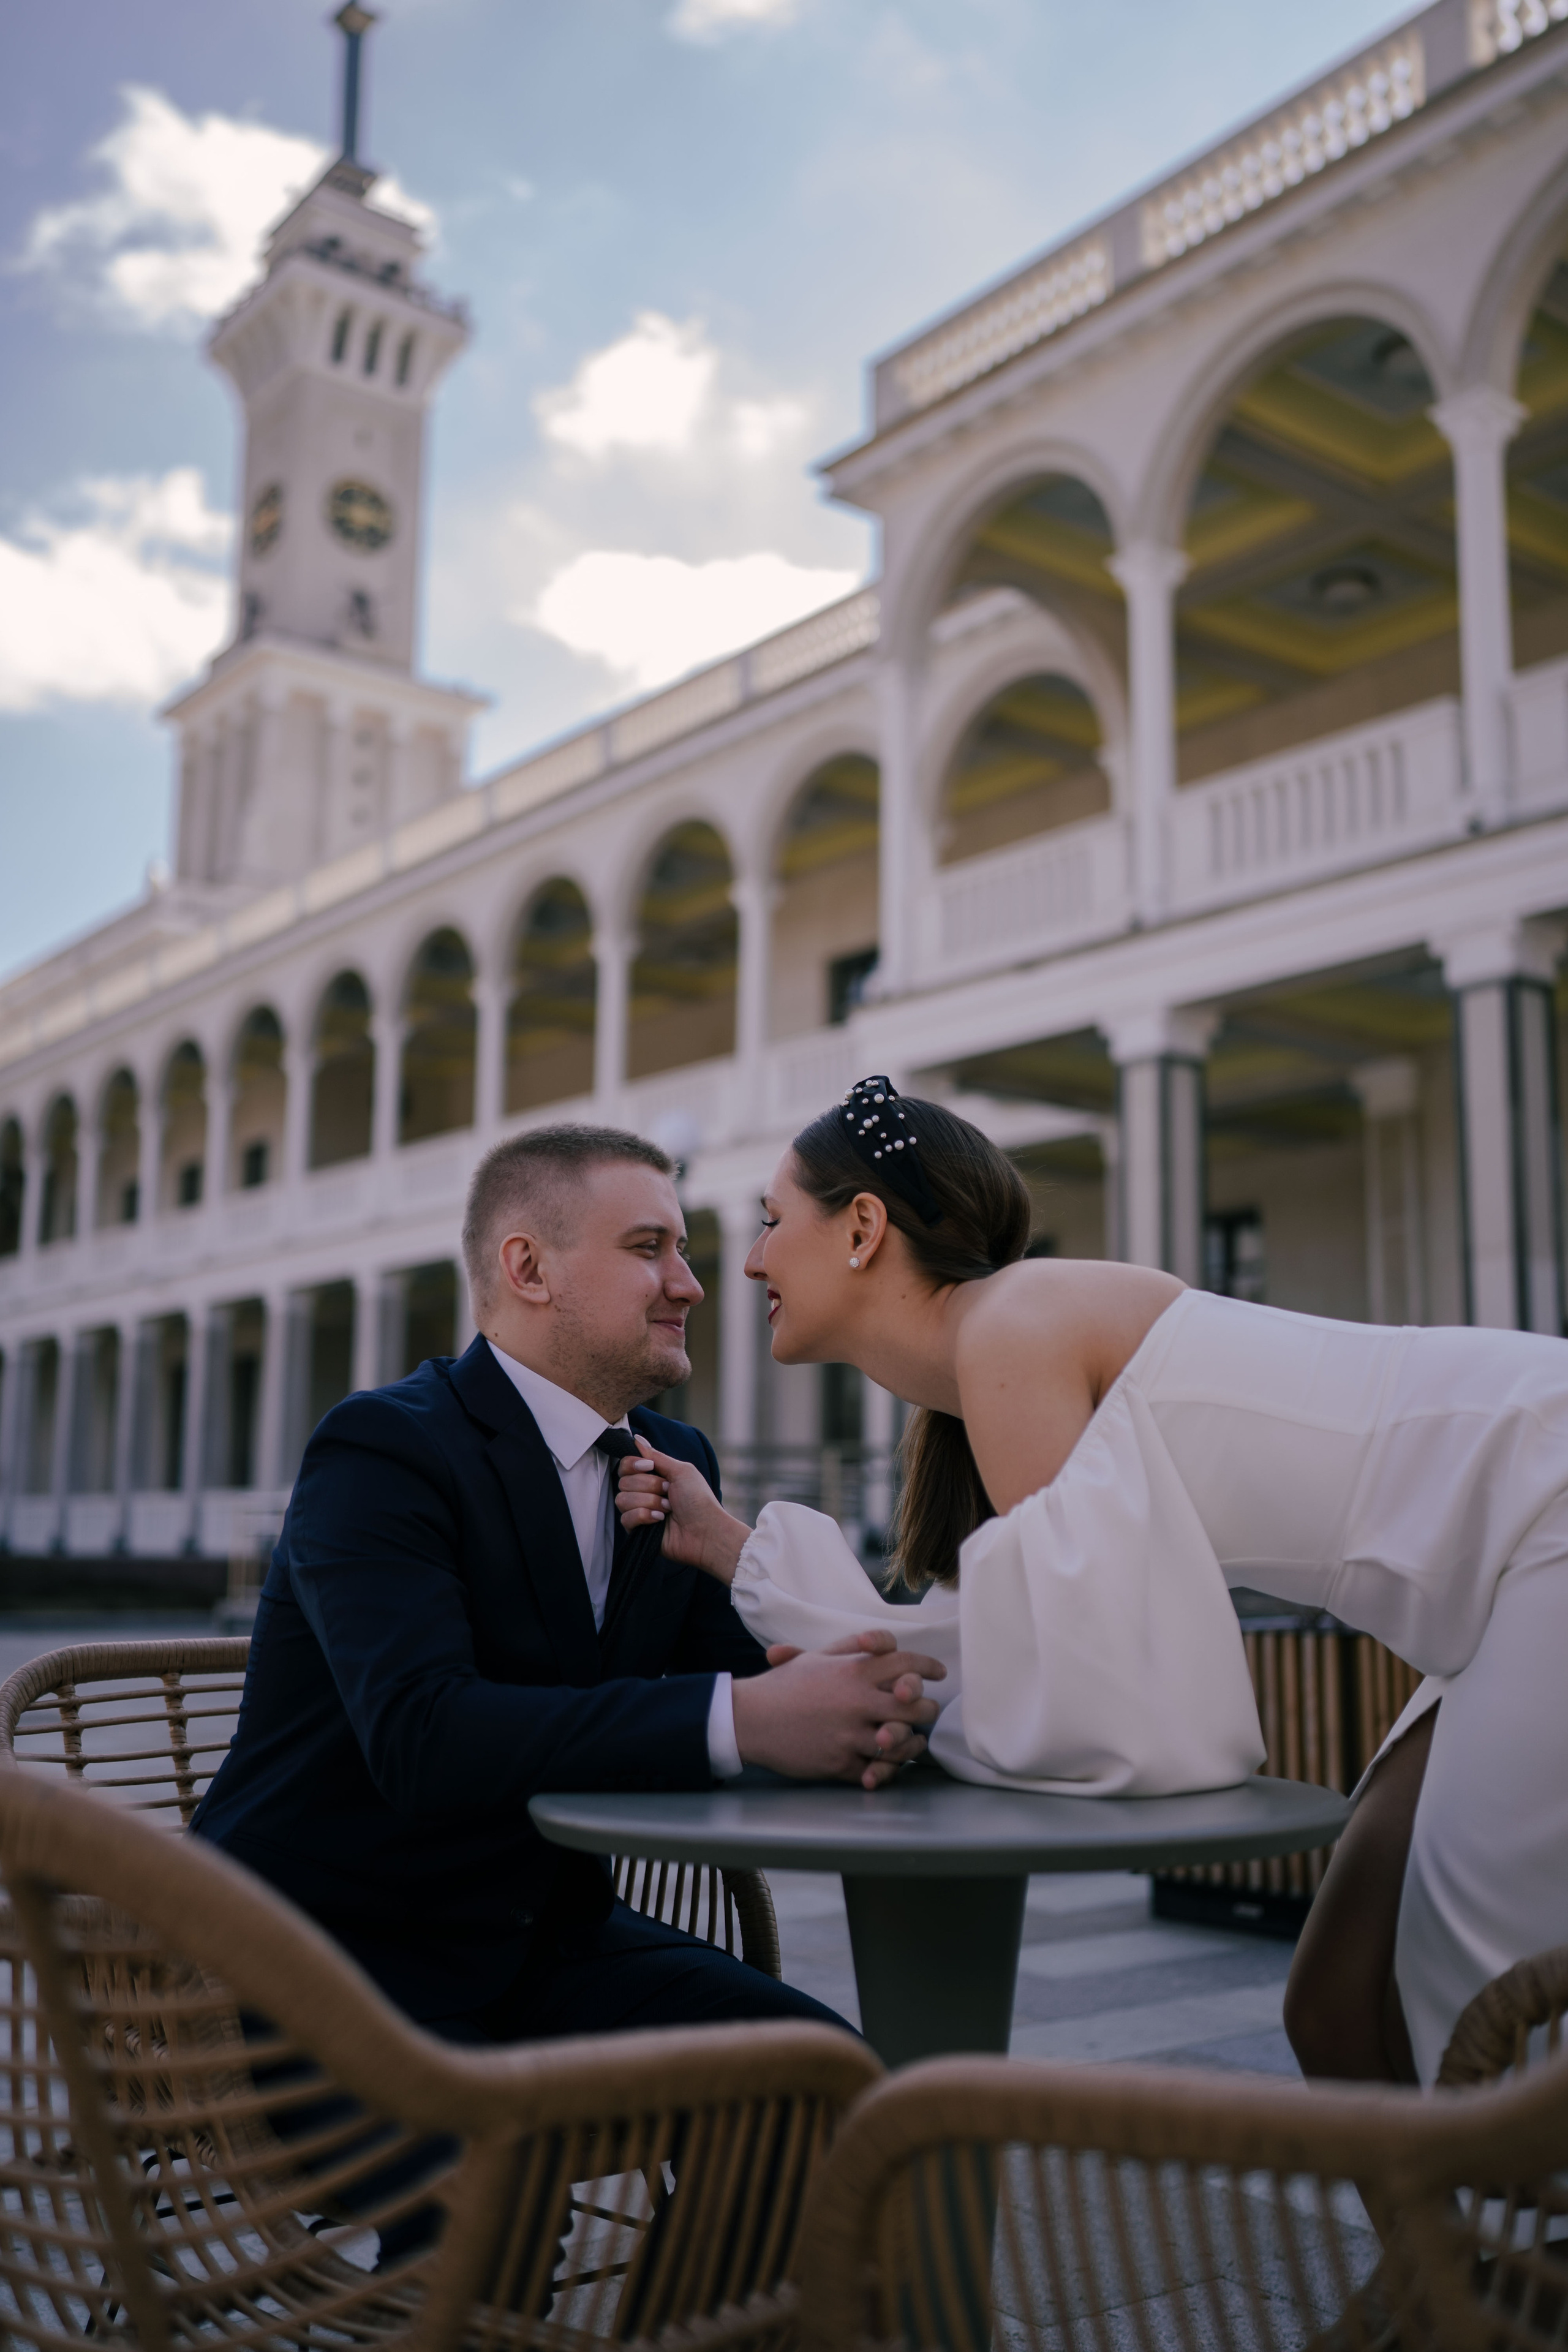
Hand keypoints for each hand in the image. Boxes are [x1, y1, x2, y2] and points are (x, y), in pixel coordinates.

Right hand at [615, 1440, 749, 1582]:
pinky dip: (644, 1516)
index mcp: (652, 1476)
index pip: (625, 1465)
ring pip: (622, 1499)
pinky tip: (660, 1520)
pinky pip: (625, 1518)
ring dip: (649, 1501)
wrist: (705, 1530)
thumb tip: (637, 1439)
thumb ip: (656, 1456)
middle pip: (623, 1481)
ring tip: (667, 1508)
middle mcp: (643, 1492)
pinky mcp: (637, 1529)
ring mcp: (639, 1511)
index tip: (649, 1467)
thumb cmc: (698, 1500)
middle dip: (649, 1486)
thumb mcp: (681, 1471)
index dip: (633, 1464)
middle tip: (668, 1492)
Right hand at [731, 1628, 945, 1791]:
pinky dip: (888, 1769)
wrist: (750, 1719)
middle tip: (927, 1710)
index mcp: (853, 1671)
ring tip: (916, 1740)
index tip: (939, 1672)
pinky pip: (878, 1771)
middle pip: (915, 1706)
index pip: (906, 1663)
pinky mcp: (840, 1764)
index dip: (928, 1666)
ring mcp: (849, 1735)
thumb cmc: (784, 1686)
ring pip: (902, 1743)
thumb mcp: (816, 1658)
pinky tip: (891, 1763)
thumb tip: (881, 1642)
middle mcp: (856, 1701)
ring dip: (913, 1743)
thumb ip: (851, 1648)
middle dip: (927, 1709)